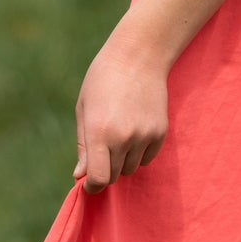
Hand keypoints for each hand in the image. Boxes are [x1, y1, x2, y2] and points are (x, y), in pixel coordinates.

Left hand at [74, 20, 169, 194]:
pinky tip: (134, 131)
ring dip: (123, 161)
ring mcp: (145, 135)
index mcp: (99, 132)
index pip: (98, 179)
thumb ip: (83, 145)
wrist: (139, 55)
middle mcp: (124, 138)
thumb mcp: (84, 109)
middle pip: (114, 176)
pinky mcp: (160, 132)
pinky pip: (148, 158)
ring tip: (119, 135)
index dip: (92, 186)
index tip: (89, 182)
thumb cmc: (103, 79)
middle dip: (105, 170)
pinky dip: (139, 153)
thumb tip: (80, 176)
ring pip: (131, 168)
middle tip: (102, 150)